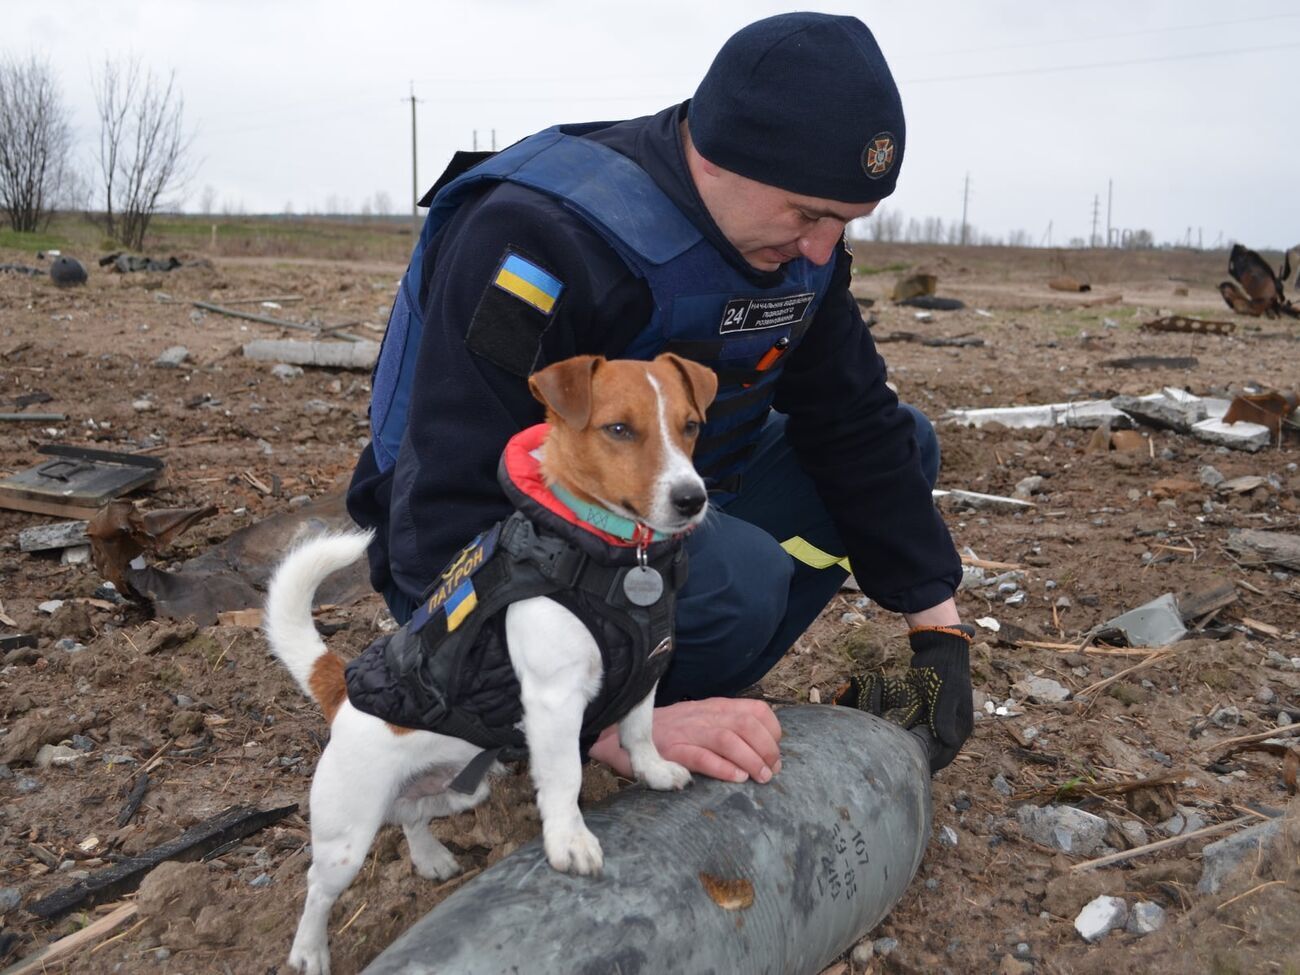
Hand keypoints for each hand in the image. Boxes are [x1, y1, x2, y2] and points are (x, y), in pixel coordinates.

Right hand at [589, 698, 781, 783]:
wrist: (620, 734)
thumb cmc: (667, 734)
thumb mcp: (701, 723)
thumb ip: (727, 729)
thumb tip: (761, 751)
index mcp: (715, 708)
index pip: (755, 710)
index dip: (772, 731)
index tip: (775, 753)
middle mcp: (703, 716)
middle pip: (746, 723)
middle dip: (767, 748)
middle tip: (772, 771)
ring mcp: (687, 732)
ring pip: (728, 738)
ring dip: (750, 759)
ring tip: (760, 778)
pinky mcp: (671, 750)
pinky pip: (701, 756)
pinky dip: (723, 767)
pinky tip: (736, 778)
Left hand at [906, 624, 974, 772]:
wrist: (938, 648)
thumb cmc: (944, 671)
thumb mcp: (945, 694)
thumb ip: (944, 718)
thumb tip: (946, 742)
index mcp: (961, 725)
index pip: (947, 754)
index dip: (931, 763)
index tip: (912, 769)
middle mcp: (952, 724)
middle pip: (937, 749)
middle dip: (922, 757)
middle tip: (900, 763)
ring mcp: (940, 717)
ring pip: (928, 739)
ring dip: (916, 745)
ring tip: (897, 752)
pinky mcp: (929, 709)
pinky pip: (920, 727)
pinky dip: (912, 732)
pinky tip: (896, 737)